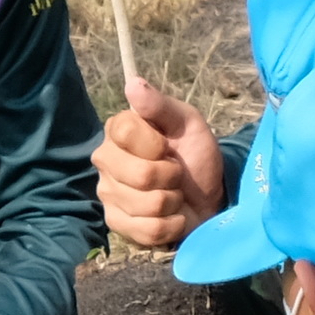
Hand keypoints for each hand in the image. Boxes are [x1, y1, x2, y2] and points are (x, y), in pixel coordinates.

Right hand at [94, 74, 225, 251]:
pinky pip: (148, 230)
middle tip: (175, 173)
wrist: (209, 195)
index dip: (155, 144)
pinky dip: (171, 225)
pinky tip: (172, 216)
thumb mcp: (187, 123)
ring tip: (174, 194)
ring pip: (147, 204)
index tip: (168, 146)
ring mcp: (108, 195)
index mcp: (118, 131)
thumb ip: (160, 105)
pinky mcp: (117, 224)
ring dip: (173, 201)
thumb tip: (132, 84)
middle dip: (171, 176)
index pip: (126, 133)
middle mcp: (106, 161)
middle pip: (139, 174)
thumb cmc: (195, 155)